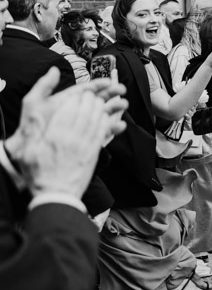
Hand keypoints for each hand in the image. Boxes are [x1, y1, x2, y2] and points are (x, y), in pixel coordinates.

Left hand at [6, 69, 127, 159]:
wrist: (31, 156)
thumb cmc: (31, 132)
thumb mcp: (34, 105)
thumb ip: (43, 87)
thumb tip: (54, 70)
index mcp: (66, 103)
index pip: (85, 90)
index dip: (98, 85)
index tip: (109, 81)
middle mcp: (75, 113)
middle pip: (97, 100)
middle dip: (110, 94)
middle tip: (121, 90)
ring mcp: (83, 126)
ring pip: (102, 114)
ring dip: (114, 108)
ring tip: (123, 105)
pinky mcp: (88, 140)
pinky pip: (103, 132)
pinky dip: (113, 128)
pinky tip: (119, 125)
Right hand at [8, 80, 113, 200]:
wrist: (56, 195)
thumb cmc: (39, 175)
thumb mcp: (28, 152)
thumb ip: (34, 133)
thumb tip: (37, 118)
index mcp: (54, 136)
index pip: (67, 109)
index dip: (75, 98)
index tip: (77, 93)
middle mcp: (71, 138)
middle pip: (84, 111)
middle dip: (89, 99)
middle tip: (91, 94)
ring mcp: (85, 145)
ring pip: (95, 119)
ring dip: (100, 107)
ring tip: (100, 101)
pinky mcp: (94, 153)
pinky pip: (102, 132)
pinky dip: (105, 122)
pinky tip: (106, 117)